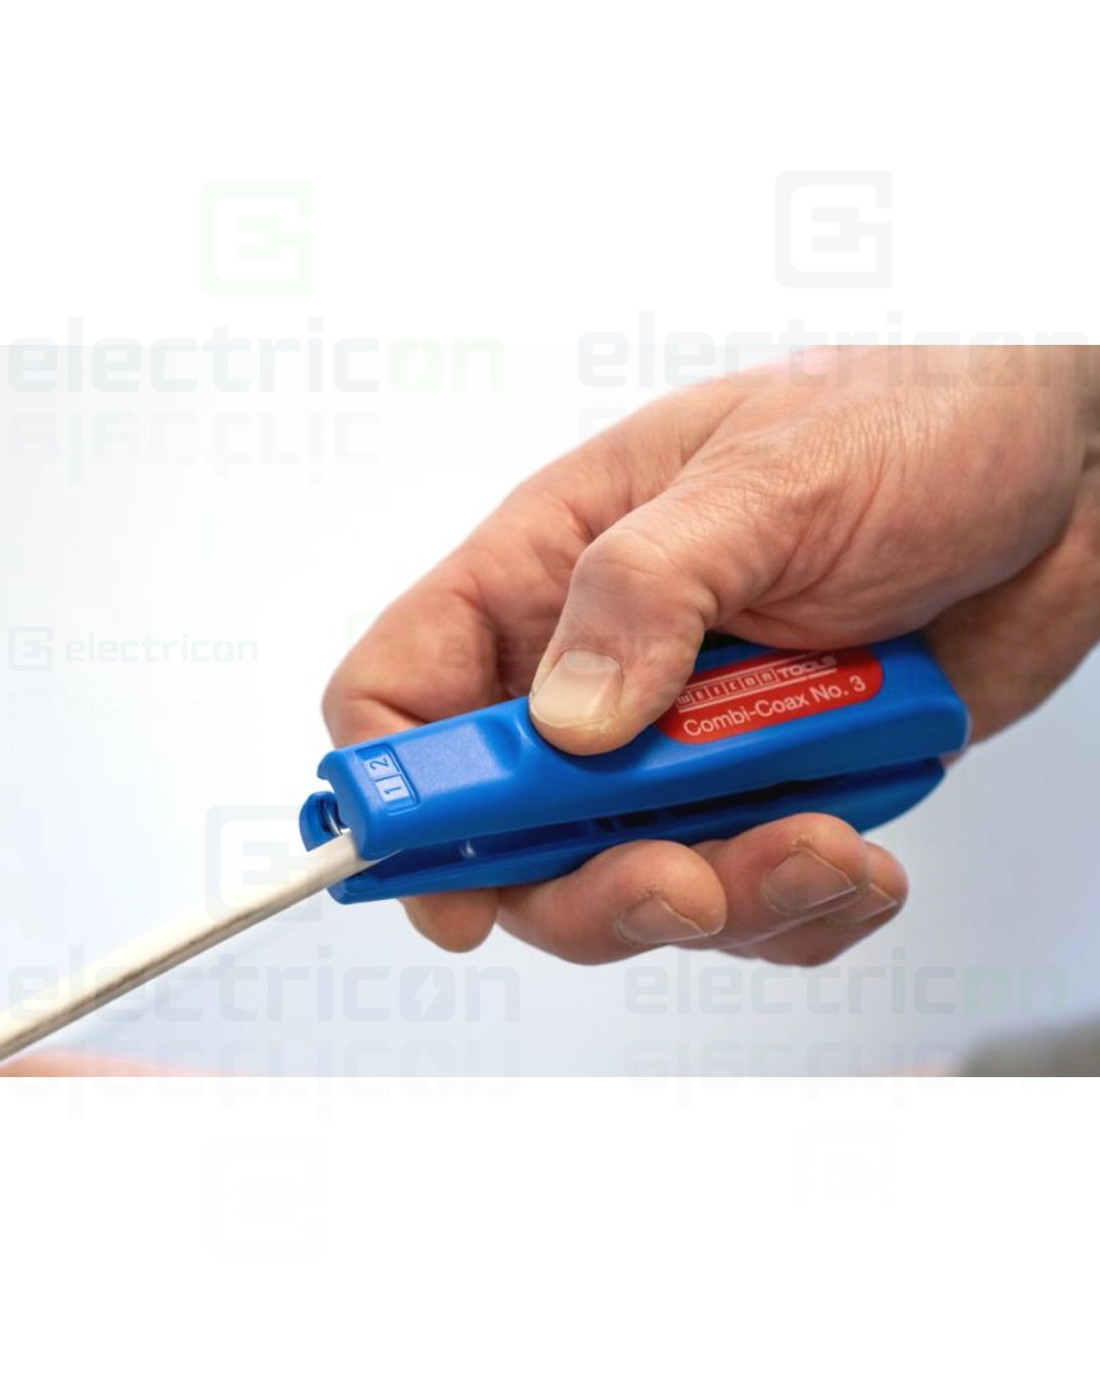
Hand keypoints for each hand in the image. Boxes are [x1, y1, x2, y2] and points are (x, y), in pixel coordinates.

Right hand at [324, 346, 1099, 965]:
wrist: (1063, 474)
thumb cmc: (909, 418)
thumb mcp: (769, 478)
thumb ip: (648, 590)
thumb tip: (566, 721)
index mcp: (551, 569)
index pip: (403, 687)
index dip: (396, 794)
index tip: (444, 880)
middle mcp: (602, 670)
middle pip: (511, 833)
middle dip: (586, 883)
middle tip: (683, 879)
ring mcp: (688, 747)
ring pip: (631, 885)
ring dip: (724, 900)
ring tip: (825, 847)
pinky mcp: (777, 794)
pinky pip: (749, 904)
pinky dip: (800, 912)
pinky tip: (860, 860)